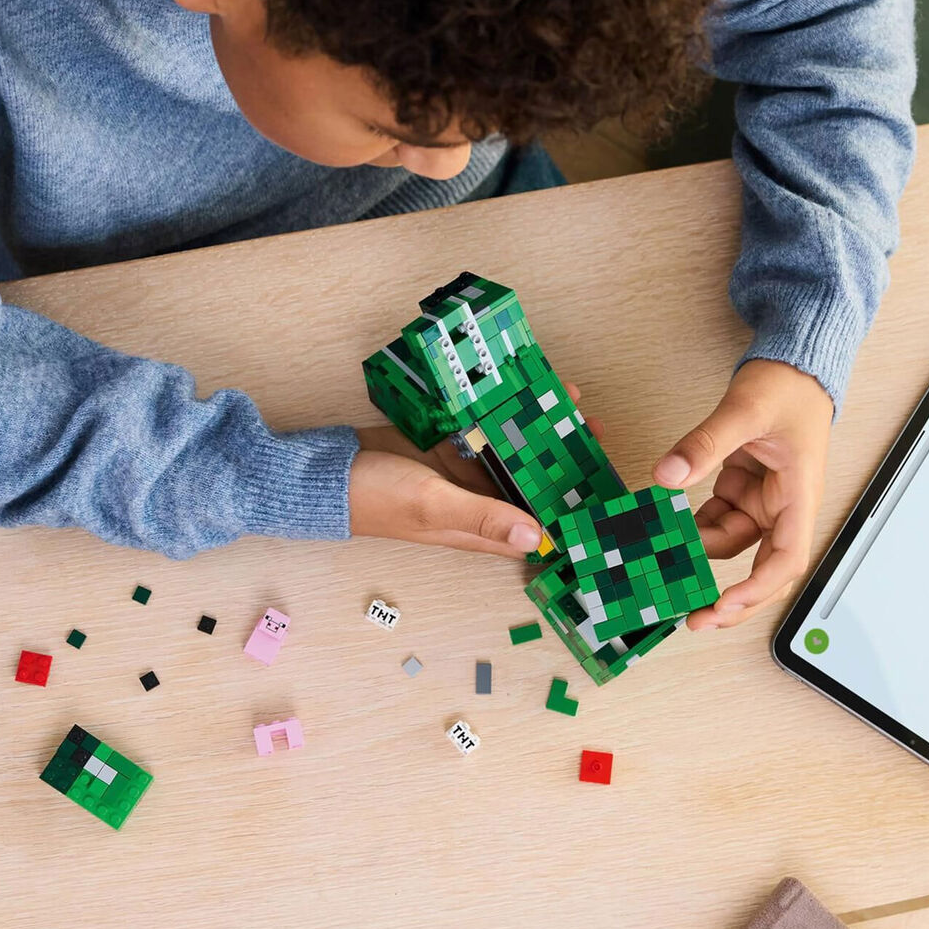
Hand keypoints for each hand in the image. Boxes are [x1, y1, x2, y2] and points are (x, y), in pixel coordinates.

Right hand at [350, 383, 604, 556]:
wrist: (327, 470)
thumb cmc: (376, 499)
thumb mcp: (435, 507)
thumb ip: (485, 519)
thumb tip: (539, 537)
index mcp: (482, 530)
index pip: (540, 527)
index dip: (571, 510)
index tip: (600, 483)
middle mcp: (480, 502)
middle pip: (532, 482)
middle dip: (561, 457)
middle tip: (588, 424)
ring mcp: (465, 471)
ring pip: (513, 450)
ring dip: (536, 428)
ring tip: (563, 397)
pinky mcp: (450, 444)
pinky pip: (486, 428)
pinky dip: (503, 413)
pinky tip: (522, 391)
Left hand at [653, 360, 832, 629]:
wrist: (793, 363)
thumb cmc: (787, 387)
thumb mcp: (744, 410)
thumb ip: (705, 443)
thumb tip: (667, 474)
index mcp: (799, 496)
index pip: (787, 559)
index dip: (758, 590)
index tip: (724, 606)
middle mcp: (784, 507)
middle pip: (761, 569)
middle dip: (730, 598)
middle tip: (693, 618)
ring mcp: (761, 501)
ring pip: (729, 544)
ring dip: (698, 556)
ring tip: (661, 563)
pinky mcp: (742, 490)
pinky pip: (715, 520)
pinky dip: (692, 528)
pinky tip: (664, 531)